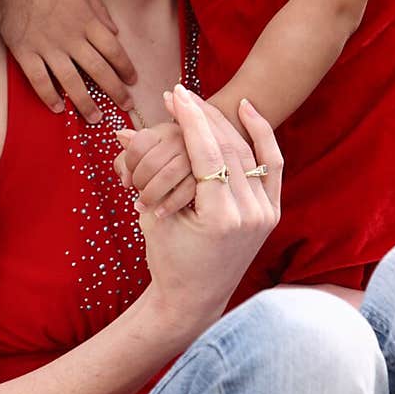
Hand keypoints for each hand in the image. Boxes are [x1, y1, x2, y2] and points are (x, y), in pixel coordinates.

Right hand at [0, 0, 137, 122]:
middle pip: (98, 70)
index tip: (132, 81)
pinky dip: (49, 96)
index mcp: (87, 22)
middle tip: (125, 106)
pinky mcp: (26, 53)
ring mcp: (48, 47)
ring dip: (85, 102)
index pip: (113, 50)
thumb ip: (100, 12)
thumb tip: (115, 32)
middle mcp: (71, 38)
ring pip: (71, 81)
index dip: (125, 68)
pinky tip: (58, 108)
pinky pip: (39, 80)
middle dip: (115, 90)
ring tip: (95, 118)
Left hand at [113, 120, 193, 214]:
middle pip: (151, 162)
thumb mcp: (145, 157)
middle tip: (138, 192)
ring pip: (168, 175)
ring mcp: (195, 157)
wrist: (202, 176)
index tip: (129, 175)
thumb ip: (126, 160)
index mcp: (164, 131)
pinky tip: (160, 212)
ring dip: (152, 194)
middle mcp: (181, 139)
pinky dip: (170, 204)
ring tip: (144, 205)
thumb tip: (123, 161)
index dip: (128, 164)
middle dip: (140, 181)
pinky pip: (186, 190)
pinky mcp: (207, 176)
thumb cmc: (164, 167)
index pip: (137, 145)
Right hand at [140, 87, 282, 332]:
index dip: (190, 120)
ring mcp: (265, 213)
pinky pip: (271, 164)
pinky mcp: (272, 211)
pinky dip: (262, 135)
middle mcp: (250, 215)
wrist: (195, 299)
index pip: (207, 153)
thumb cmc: (167, 259)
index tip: (175, 94)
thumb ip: (146, 170)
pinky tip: (246, 109)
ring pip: (248, 151)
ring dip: (224, 121)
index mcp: (221, 218)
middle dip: (203, 115)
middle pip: (229, 147)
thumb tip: (123, 131)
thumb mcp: (154, 214)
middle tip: (181, 94)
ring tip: (201, 101)